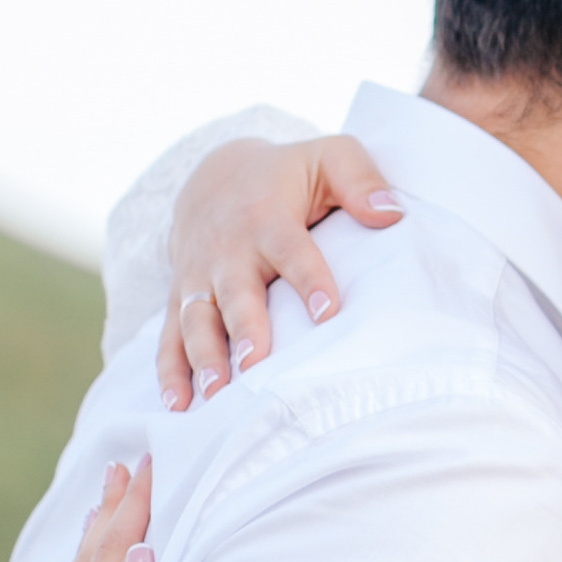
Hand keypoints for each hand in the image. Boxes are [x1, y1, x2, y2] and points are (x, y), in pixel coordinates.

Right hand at [158, 133, 402, 408]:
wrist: (216, 175)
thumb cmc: (288, 174)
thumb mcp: (329, 157)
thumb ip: (361, 180)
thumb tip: (392, 214)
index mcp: (267, 217)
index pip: (291, 249)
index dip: (308, 278)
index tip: (326, 312)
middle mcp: (227, 249)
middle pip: (235, 292)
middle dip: (244, 329)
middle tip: (255, 365)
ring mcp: (198, 276)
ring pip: (196, 319)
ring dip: (204, 356)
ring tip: (215, 394)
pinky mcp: (180, 297)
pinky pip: (169, 335)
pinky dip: (170, 369)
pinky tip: (177, 403)